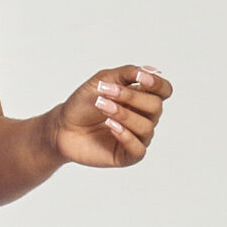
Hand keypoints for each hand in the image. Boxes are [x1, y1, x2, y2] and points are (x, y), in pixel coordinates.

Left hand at [51, 64, 171, 169]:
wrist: (62, 126)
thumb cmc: (82, 104)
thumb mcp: (102, 80)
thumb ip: (127, 74)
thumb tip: (150, 71)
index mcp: (141, 97)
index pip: (164, 91)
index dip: (157, 84)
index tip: (139, 79)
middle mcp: (143, 117)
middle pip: (156, 107)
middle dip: (131, 97)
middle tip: (106, 93)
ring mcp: (137, 137)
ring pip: (146, 127)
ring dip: (124, 115)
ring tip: (102, 107)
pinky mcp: (128, 155)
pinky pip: (138, 149)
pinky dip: (126, 136)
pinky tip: (110, 126)